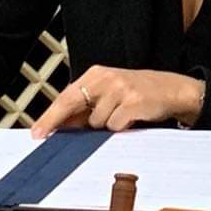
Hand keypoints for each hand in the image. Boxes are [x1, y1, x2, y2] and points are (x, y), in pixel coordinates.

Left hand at [30, 67, 205, 138]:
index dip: (50, 115)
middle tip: (45, 137)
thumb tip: (61, 126)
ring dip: (105, 126)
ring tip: (120, 117)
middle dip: (56, 122)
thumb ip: (87, 106)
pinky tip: (131, 119)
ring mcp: (120, 89)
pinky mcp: (133, 102)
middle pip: (72, 103)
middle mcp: (106, 78)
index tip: (37, 132)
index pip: (66, 95)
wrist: (172, 90)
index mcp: (97, 74)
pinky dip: (121, 128)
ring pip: (96, 122)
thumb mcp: (110, 94)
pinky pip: (115, 126)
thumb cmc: (137, 94)